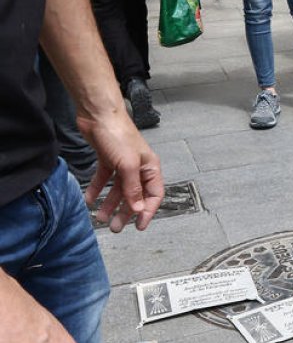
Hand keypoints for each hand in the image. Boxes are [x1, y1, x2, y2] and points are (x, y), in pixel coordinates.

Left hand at [78, 113, 163, 232]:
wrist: (98, 115)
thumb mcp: (127, 165)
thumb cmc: (118, 135)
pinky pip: (103, 179)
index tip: (139, 226)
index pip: (154, 194)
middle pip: (134, 195)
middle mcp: (138, 167)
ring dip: (109, 204)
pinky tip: (89, 200)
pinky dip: (97, 190)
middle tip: (115, 227)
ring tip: (99, 218)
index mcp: (150, 168)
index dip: (148, 211)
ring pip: (118, 189)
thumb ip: (133, 188)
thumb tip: (139, 209)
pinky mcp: (107, 159)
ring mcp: (122, 164)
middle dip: (125, 212)